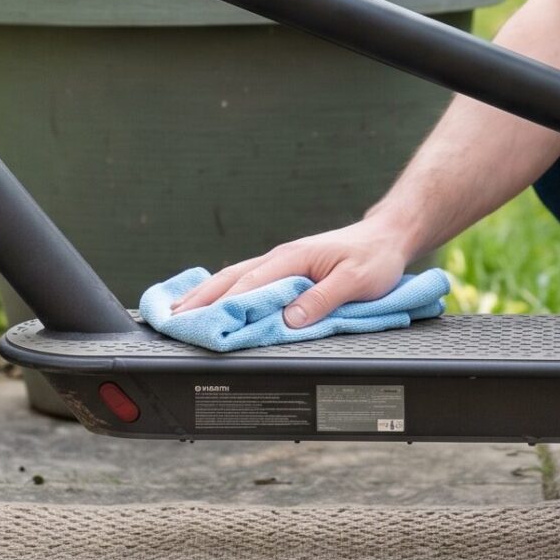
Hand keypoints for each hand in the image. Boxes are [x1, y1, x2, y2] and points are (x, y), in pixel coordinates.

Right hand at [171, 217, 418, 328]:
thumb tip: (290, 319)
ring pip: (234, 277)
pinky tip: (211, 300)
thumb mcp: (357, 281)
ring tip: (179, 312)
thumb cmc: (375, 258)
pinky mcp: (285, 269)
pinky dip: (224, 290)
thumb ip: (323, 299)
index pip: (249, 283)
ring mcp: (281, 262)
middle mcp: (281, 257)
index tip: (198, 322)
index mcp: (293, 258)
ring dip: (206, 294)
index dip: (221, 304)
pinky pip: (247, 279)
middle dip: (199, 299)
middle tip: (171, 320)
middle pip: (231, 278)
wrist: (387, 237)